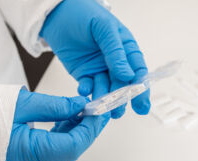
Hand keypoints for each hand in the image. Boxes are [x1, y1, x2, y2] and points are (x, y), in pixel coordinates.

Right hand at [6, 88, 109, 160]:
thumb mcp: (23, 106)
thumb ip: (56, 106)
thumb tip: (79, 105)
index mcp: (34, 156)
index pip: (76, 144)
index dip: (91, 126)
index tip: (98, 110)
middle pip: (75, 148)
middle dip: (89, 127)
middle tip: (98, 110)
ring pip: (68, 149)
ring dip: (79, 129)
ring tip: (85, 111)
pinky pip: (57, 149)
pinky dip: (66, 133)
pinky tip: (70, 119)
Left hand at [40, 0, 150, 118]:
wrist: (57, 14)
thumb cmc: (83, 13)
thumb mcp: (104, 28)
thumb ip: (116, 52)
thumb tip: (128, 75)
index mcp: (126, 48)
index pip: (137, 70)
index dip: (140, 88)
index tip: (140, 103)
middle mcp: (115, 61)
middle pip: (122, 84)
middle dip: (121, 99)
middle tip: (117, 111)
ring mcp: (99, 68)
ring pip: (105, 88)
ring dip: (103, 99)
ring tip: (101, 108)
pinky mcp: (84, 73)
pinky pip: (87, 85)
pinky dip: (86, 90)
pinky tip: (83, 89)